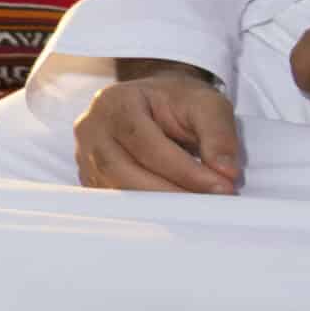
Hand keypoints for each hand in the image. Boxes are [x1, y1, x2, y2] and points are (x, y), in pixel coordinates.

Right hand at [73, 60, 242, 193]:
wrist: (154, 102)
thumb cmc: (177, 102)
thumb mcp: (207, 105)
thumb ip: (219, 135)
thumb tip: (226, 172)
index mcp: (115, 103)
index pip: (147, 144)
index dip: (185, 171)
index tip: (222, 187)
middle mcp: (91, 128)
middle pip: (124, 171)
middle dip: (171, 193)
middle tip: (211, 204)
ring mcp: (84, 155)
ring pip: (117, 190)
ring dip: (159, 204)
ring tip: (195, 207)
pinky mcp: (89, 177)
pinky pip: (114, 199)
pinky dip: (145, 208)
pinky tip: (173, 208)